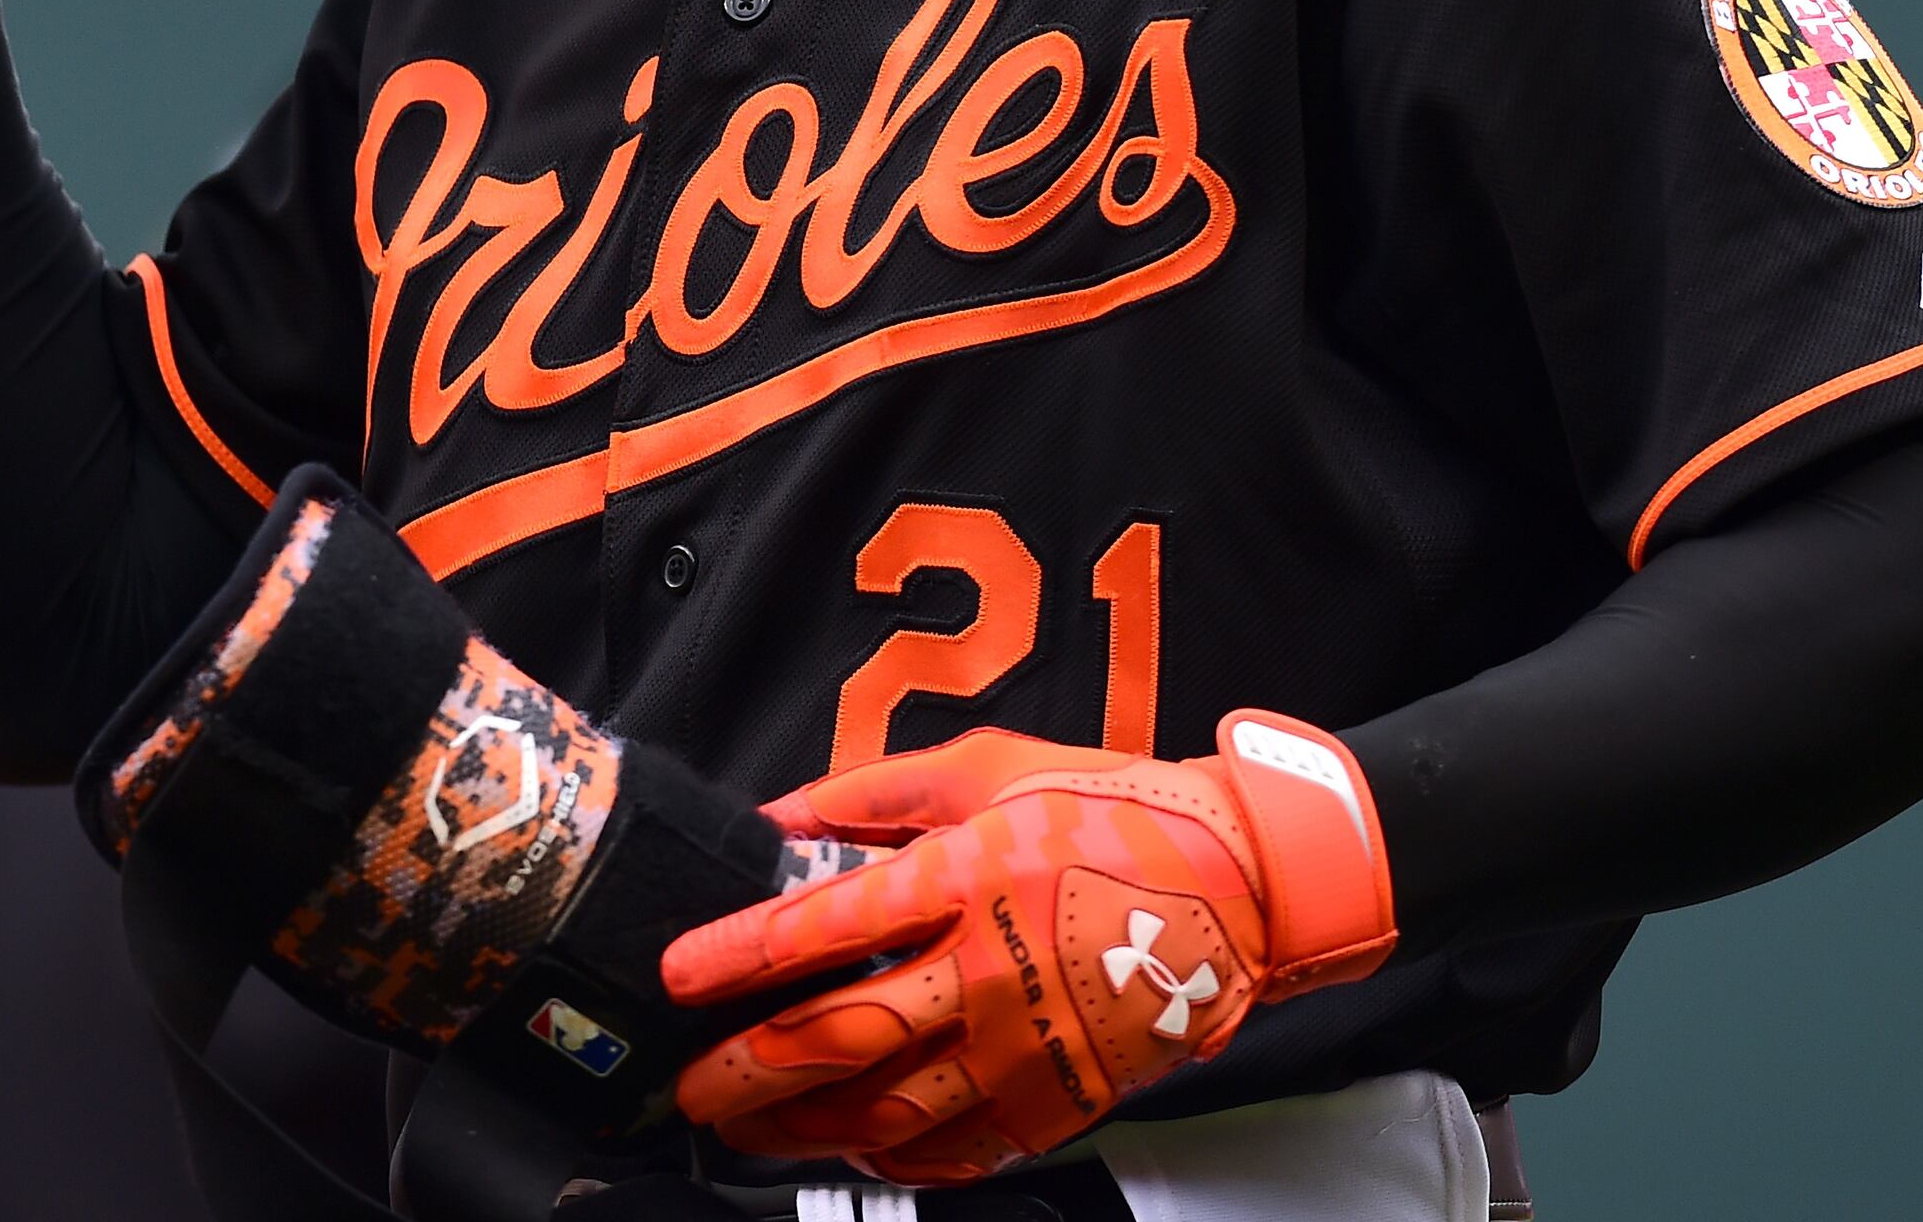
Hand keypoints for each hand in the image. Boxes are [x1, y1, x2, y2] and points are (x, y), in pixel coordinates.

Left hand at [663, 717, 1398, 1183]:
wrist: (1242, 883)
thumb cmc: (1117, 811)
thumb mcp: (987, 766)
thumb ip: (872, 792)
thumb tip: (777, 819)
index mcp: (968, 873)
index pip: (825, 922)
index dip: (738, 955)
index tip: (680, 974)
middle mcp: (989, 967)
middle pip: (842, 1034)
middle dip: (746, 1069)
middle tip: (688, 1084)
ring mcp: (1026, 1044)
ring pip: (887, 1108)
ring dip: (799, 1127)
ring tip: (746, 1127)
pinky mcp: (1060, 1097)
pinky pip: (958, 1150)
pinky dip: (892, 1157)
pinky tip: (851, 1144)